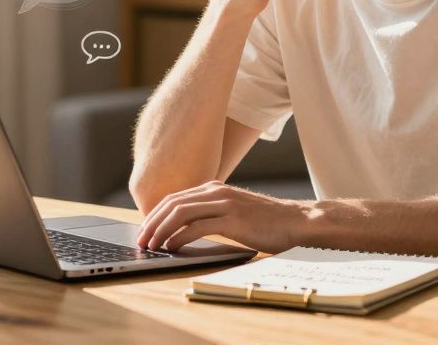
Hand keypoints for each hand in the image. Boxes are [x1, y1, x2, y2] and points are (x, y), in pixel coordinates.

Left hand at [135, 181, 312, 253]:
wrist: (296, 221)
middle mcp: (216, 191)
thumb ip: (211, 214)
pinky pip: (197, 227)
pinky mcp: (233, 219)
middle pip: (172, 204)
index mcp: (214, 188)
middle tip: (141, 241)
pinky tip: (172, 249)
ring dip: (161, 231)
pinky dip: (180, 238)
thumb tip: (184, 230)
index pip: (175, 198)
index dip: (155, 215)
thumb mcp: (233, 212)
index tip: (144, 231)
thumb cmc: (265, 222)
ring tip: (152, 246)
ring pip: (180, 213)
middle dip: (151, 223)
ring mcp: (225, 204)